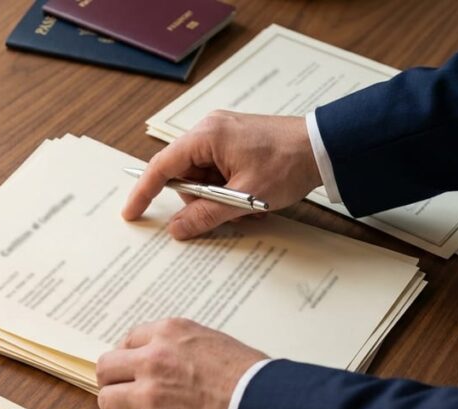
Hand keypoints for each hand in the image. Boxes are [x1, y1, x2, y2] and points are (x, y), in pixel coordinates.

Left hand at [95, 318, 267, 408]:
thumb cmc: (252, 378)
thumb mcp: (214, 342)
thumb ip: (181, 347)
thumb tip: (166, 361)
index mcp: (169, 333)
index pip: (128, 341)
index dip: (131, 360)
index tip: (137, 372)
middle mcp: (153, 360)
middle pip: (106, 368)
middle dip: (115, 383)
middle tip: (130, 395)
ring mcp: (150, 396)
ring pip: (108, 401)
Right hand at [124, 111, 321, 239]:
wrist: (326, 146)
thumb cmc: (288, 163)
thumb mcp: (245, 198)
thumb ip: (205, 215)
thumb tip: (177, 229)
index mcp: (206, 136)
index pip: (161, 167)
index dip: (144, 192)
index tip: (131, 213)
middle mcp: (209, 131)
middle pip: (184, 175)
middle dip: (200, 201)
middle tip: (226, 215)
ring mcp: (223, 135)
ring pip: (203, 178)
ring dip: (219, 199)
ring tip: (249, 208)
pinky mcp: (236, 143)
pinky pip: (219, 173)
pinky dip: (230, 191)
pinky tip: (252, 200)